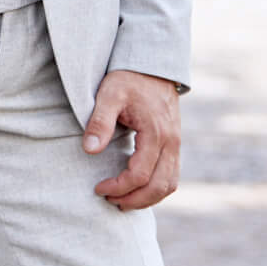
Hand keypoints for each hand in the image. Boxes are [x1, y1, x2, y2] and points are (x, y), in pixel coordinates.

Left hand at [83, 70, 180, 210]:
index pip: (139, 175)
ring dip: (147, 199)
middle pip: (158, 187)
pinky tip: (137, 188)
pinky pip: (172, 176)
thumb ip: (100, 122)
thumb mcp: (109, 95)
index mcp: (156, 132)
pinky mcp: (174, 144)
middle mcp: (171, 142)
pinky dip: (156, 188)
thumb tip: (90, 150)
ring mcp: (176, 144)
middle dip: (133, 200)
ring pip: (169, 185)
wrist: (152, 65)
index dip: (118, 187)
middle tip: (110, 200)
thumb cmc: (129, 78)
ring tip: (122, 200)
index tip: (98, 188)